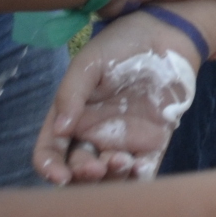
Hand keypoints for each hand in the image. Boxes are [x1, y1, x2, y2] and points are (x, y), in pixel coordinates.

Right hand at [36, 9, 210, 182]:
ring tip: (120, 162)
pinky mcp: (152, 143)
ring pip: (109, 177)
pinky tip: (140, 168)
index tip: (59, 175)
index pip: (51, 151)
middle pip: (79, 170)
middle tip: (95, 168)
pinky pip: (144, 170)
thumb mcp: (88, 63)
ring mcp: (123, 142)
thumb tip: (59, 129)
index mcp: (72, 117)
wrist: (165, 36)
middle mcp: (94, 135)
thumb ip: (71, 93)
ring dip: (110, 180)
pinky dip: (139, 178)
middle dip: (83, 176)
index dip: (50, 167)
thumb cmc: (120, 45)